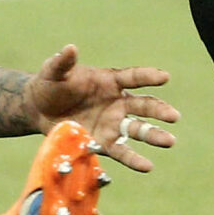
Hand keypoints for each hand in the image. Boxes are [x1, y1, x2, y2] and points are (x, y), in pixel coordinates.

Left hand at [24, 45, 180, 171]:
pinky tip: (147, 166)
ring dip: (154, 135)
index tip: (165, 77)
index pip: (133, 77)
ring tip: (169, 141)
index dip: (149, 77)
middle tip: (174, 116)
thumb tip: (70, 48)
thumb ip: (63, 62)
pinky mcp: (103, 142)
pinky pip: (121, 150)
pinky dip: (134, 159)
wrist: (39, 109)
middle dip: (159, 110)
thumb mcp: (54, 71)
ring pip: (138, 129)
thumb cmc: (50, 84)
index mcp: (110, 81)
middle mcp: (116, 102)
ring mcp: (112, 124)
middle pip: (143, 106)